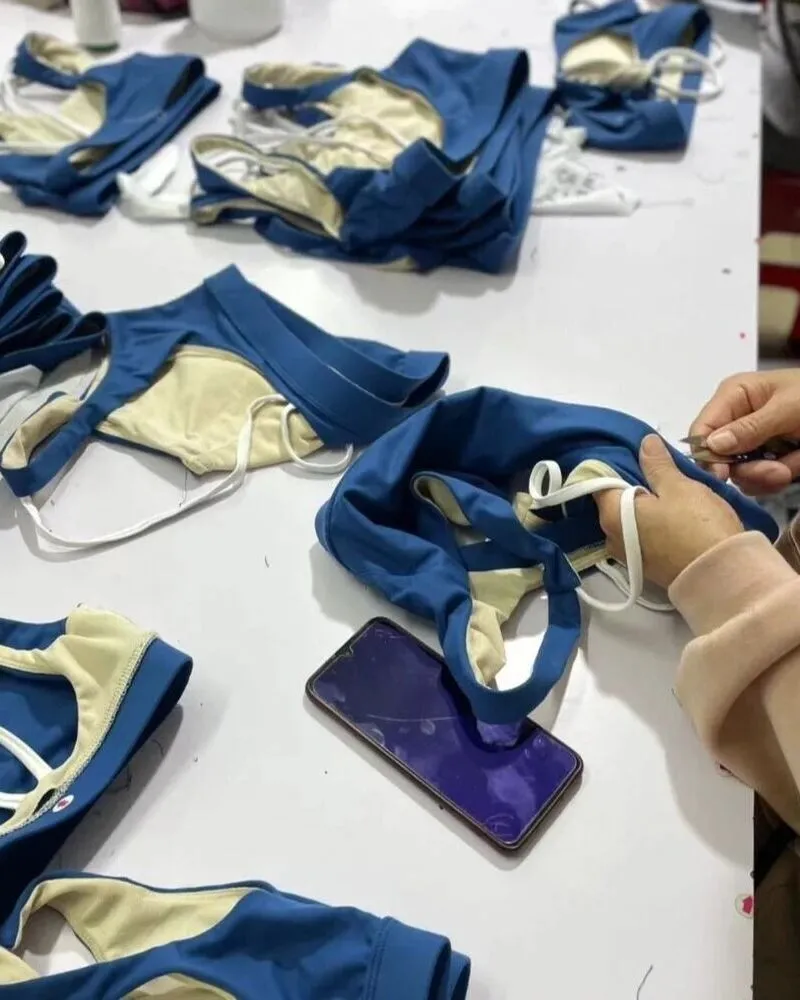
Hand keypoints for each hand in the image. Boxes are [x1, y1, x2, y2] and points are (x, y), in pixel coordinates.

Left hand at [594, 435, 743, 588]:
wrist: (723, 576)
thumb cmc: (697, 526)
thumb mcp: (678, 487)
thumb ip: (657, 464)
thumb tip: (644, 443)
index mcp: (611, 515)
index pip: (600, 481)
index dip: (616, 464)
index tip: (637, 455)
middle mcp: (611, 538)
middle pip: (615, 501)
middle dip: (633, 485)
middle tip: (659, 470)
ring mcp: (628, 555)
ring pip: (630, 520)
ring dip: (644, 506)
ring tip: (668, 491)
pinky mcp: (646, 567)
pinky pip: (642, 536)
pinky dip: (651, 524)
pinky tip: (671, 515)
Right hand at [689, 369, 799, 494]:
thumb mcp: (788, 408)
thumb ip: (750, 428)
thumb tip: (712, 445)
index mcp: (734, 396)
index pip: (701, 428)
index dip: (705, 454)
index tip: (723, 476)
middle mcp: (736, 419)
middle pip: (718, 457)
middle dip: (749, 469)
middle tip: (779, 472)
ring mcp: (752, 441)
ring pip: (739, 472)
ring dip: (766, 475)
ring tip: (791, 468)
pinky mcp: (767, 457)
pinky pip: (759, 478)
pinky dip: (777, 478)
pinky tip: (794, 466)